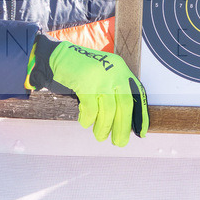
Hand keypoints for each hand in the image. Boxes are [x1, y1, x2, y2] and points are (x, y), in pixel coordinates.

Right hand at [26, 35, 147, 145]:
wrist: (58, 56)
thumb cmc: (81, 70)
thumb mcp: (104, 74)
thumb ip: (114, 90)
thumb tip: (123, 120)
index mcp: (122, 69)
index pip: (138, 94)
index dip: (141, 114)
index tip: (141, 132)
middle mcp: (115, 71)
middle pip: (125, 104)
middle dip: (123, 127)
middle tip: (120, 142)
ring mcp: (101, 77)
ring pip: (109, 110)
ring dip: (104, 127)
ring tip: (100, 137)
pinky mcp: (86, 83)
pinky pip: (90, 109)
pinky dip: (88, 119)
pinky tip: (85, 122)